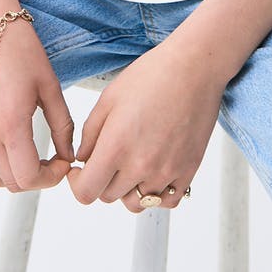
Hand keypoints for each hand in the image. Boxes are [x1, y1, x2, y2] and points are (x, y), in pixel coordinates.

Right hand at [0, 18, 75, 192]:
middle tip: (51, 160)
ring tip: (31, 154)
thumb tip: (67, 154)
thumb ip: (62, 126)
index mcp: (10, 125)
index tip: (61, 163)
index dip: (50, 178)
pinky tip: (10, 144)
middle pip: (10, 182)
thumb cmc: (21, 51)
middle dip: (35, 178)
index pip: (27, 177)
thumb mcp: (50, 87)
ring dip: (14, 173)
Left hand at [65, 40, 225, 213]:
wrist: (194, 68)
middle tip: (110, 156)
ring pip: (136, 203)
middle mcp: (141, 165)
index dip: (77, 183)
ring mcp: (166, 171)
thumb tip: (83, 160)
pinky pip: (166, 201)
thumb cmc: (151, 76)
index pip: (86, 192)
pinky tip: (153, 171)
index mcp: (116, 146)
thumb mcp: (109, 98)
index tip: (80, 171)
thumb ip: (90, 134)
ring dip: (127, 189)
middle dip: (102, 180)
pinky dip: (156, 194)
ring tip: (132, 163)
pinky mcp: (187, 171)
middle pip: (109, 196)